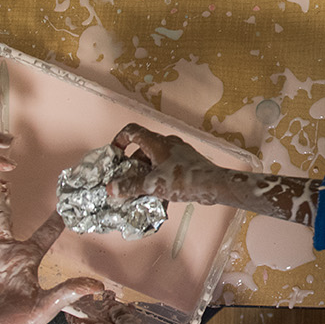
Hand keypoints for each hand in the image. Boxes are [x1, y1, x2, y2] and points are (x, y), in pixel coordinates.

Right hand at [0, 181, 103, 323]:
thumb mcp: (44, 307)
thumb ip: (68, 291)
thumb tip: (98, 287)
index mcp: (25, 261)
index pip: (43, 234)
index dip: (54, 220)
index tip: (63, 202)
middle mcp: (2, 257)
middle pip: (2, 222)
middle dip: (1, 203)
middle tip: (0, 182)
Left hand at [64, 291, 175, 323]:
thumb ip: (118, 312)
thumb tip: (112, 305)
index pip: (76, 322)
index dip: (73, 308)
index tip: (76, 295)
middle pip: (92, 320)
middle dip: (96, 305)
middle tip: (103, 292)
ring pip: (106, 323)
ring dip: (110, 310)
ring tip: (118, 299)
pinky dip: (121, 318)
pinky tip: (131, 312)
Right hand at [108, 123, 226, 203]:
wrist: (213, 185)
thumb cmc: (184, 180)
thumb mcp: (152, 185)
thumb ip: (130, 186)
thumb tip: (112, 188)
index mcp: (157, 142)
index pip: (132, 131)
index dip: (120, 140)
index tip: (115, 154)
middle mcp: (168, 143)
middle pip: (142, 149)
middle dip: (132, 164)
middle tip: (126, 179)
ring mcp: (179, 152)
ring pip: (155, 159)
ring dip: (145, 172)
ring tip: (141, 189)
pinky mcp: (188, 162)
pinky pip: (167, 166)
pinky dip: (159, 176)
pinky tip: (159, 192)